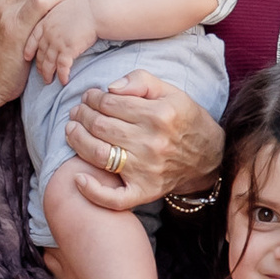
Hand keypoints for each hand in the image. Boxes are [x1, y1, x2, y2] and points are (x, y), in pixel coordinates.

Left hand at [28, 0, 102, 85]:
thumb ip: (58, 16)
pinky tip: (64, 81)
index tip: (27, 57)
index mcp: (46, 22)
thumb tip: (61, 21)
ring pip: (48, 63)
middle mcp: (49, 34)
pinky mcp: (68, 50)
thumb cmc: (85, 7)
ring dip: (48, 74)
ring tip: (49, 81)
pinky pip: (62, 67)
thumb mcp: (64, 6)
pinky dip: (62, 75)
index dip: (29, 49)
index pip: (33, 38)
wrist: (95, 11)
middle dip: (40, 66)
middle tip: (41, 73)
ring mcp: (57, 42)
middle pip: (40, 53)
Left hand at [61, 73, 224, 212]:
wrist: (208, 158)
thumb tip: (110, 88)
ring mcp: (146, 170)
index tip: (88, 97)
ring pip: (98, 154)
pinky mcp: (144, 192)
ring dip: (76, 141)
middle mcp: (151, 143)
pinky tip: (78, 178)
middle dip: (81, 115)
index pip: (110, 103)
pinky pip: (113, 198)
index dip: (93, 98)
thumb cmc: (185, 121)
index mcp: (159, 115)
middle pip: (100, 126)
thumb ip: (141, 81)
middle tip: (77, 112)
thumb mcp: (171, 92)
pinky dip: (92, 191)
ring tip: (71, 130)